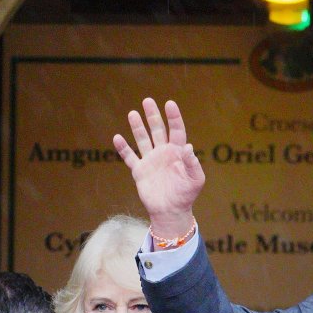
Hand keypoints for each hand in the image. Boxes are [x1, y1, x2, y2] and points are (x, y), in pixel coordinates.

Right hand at [112, 97, 205, 241]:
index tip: (169, 104)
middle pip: (157, 130)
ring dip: (137, 127)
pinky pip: (130, 157)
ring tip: (132, 113)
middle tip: (148, 101)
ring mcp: (150, 161)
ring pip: (143, 139)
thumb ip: (193, 164)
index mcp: (178, 152)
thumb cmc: (186, 196)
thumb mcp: (195, 180)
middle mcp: (163, 153)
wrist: (171, 212)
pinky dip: (123, 148)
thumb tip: (189, 147)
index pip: (176, 130)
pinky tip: (117, 138)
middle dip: (153, 116)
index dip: (174, 117)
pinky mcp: (140, 171)